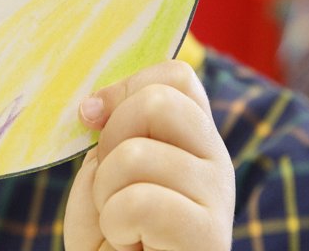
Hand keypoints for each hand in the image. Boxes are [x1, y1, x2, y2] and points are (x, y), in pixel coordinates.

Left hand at [64, 60, 234, 250]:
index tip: (91, 119)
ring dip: (104, 194)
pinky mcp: (208, 234)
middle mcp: (215, 160)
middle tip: (110, 186)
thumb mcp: (100, 181)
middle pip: (158, 100)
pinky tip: (129, 244)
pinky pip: (138, 201)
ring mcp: (217, 196)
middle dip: (111, 139)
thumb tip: (95, 109)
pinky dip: (114, 225)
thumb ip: (104, 138)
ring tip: (118, 225)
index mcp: (193, 140)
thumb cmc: (113, 245)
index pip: (176, 75)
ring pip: (135, 154)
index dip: (124, 87)